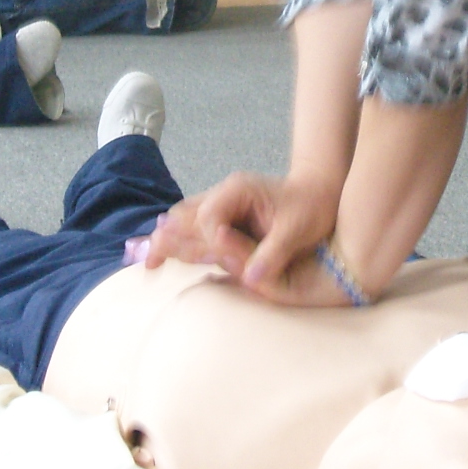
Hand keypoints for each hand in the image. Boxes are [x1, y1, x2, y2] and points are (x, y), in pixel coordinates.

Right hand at [144, 171, 344, 302]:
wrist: (319, 189)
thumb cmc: (311, 206)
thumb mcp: (297, 231)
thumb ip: (273, 253)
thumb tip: (251, 279)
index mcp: (237, 190)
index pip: (209, 217)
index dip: (208, 241)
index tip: (211, 260)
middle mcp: (223, 194)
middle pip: (186, 215)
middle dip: (167, 238)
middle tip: (149, 265)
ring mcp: (221, 203)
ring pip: (185, 219)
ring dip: (168, 240)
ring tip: (150, 264)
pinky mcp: (224, 215)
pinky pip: (195, 225)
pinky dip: (180, 239)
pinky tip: (168, 256)